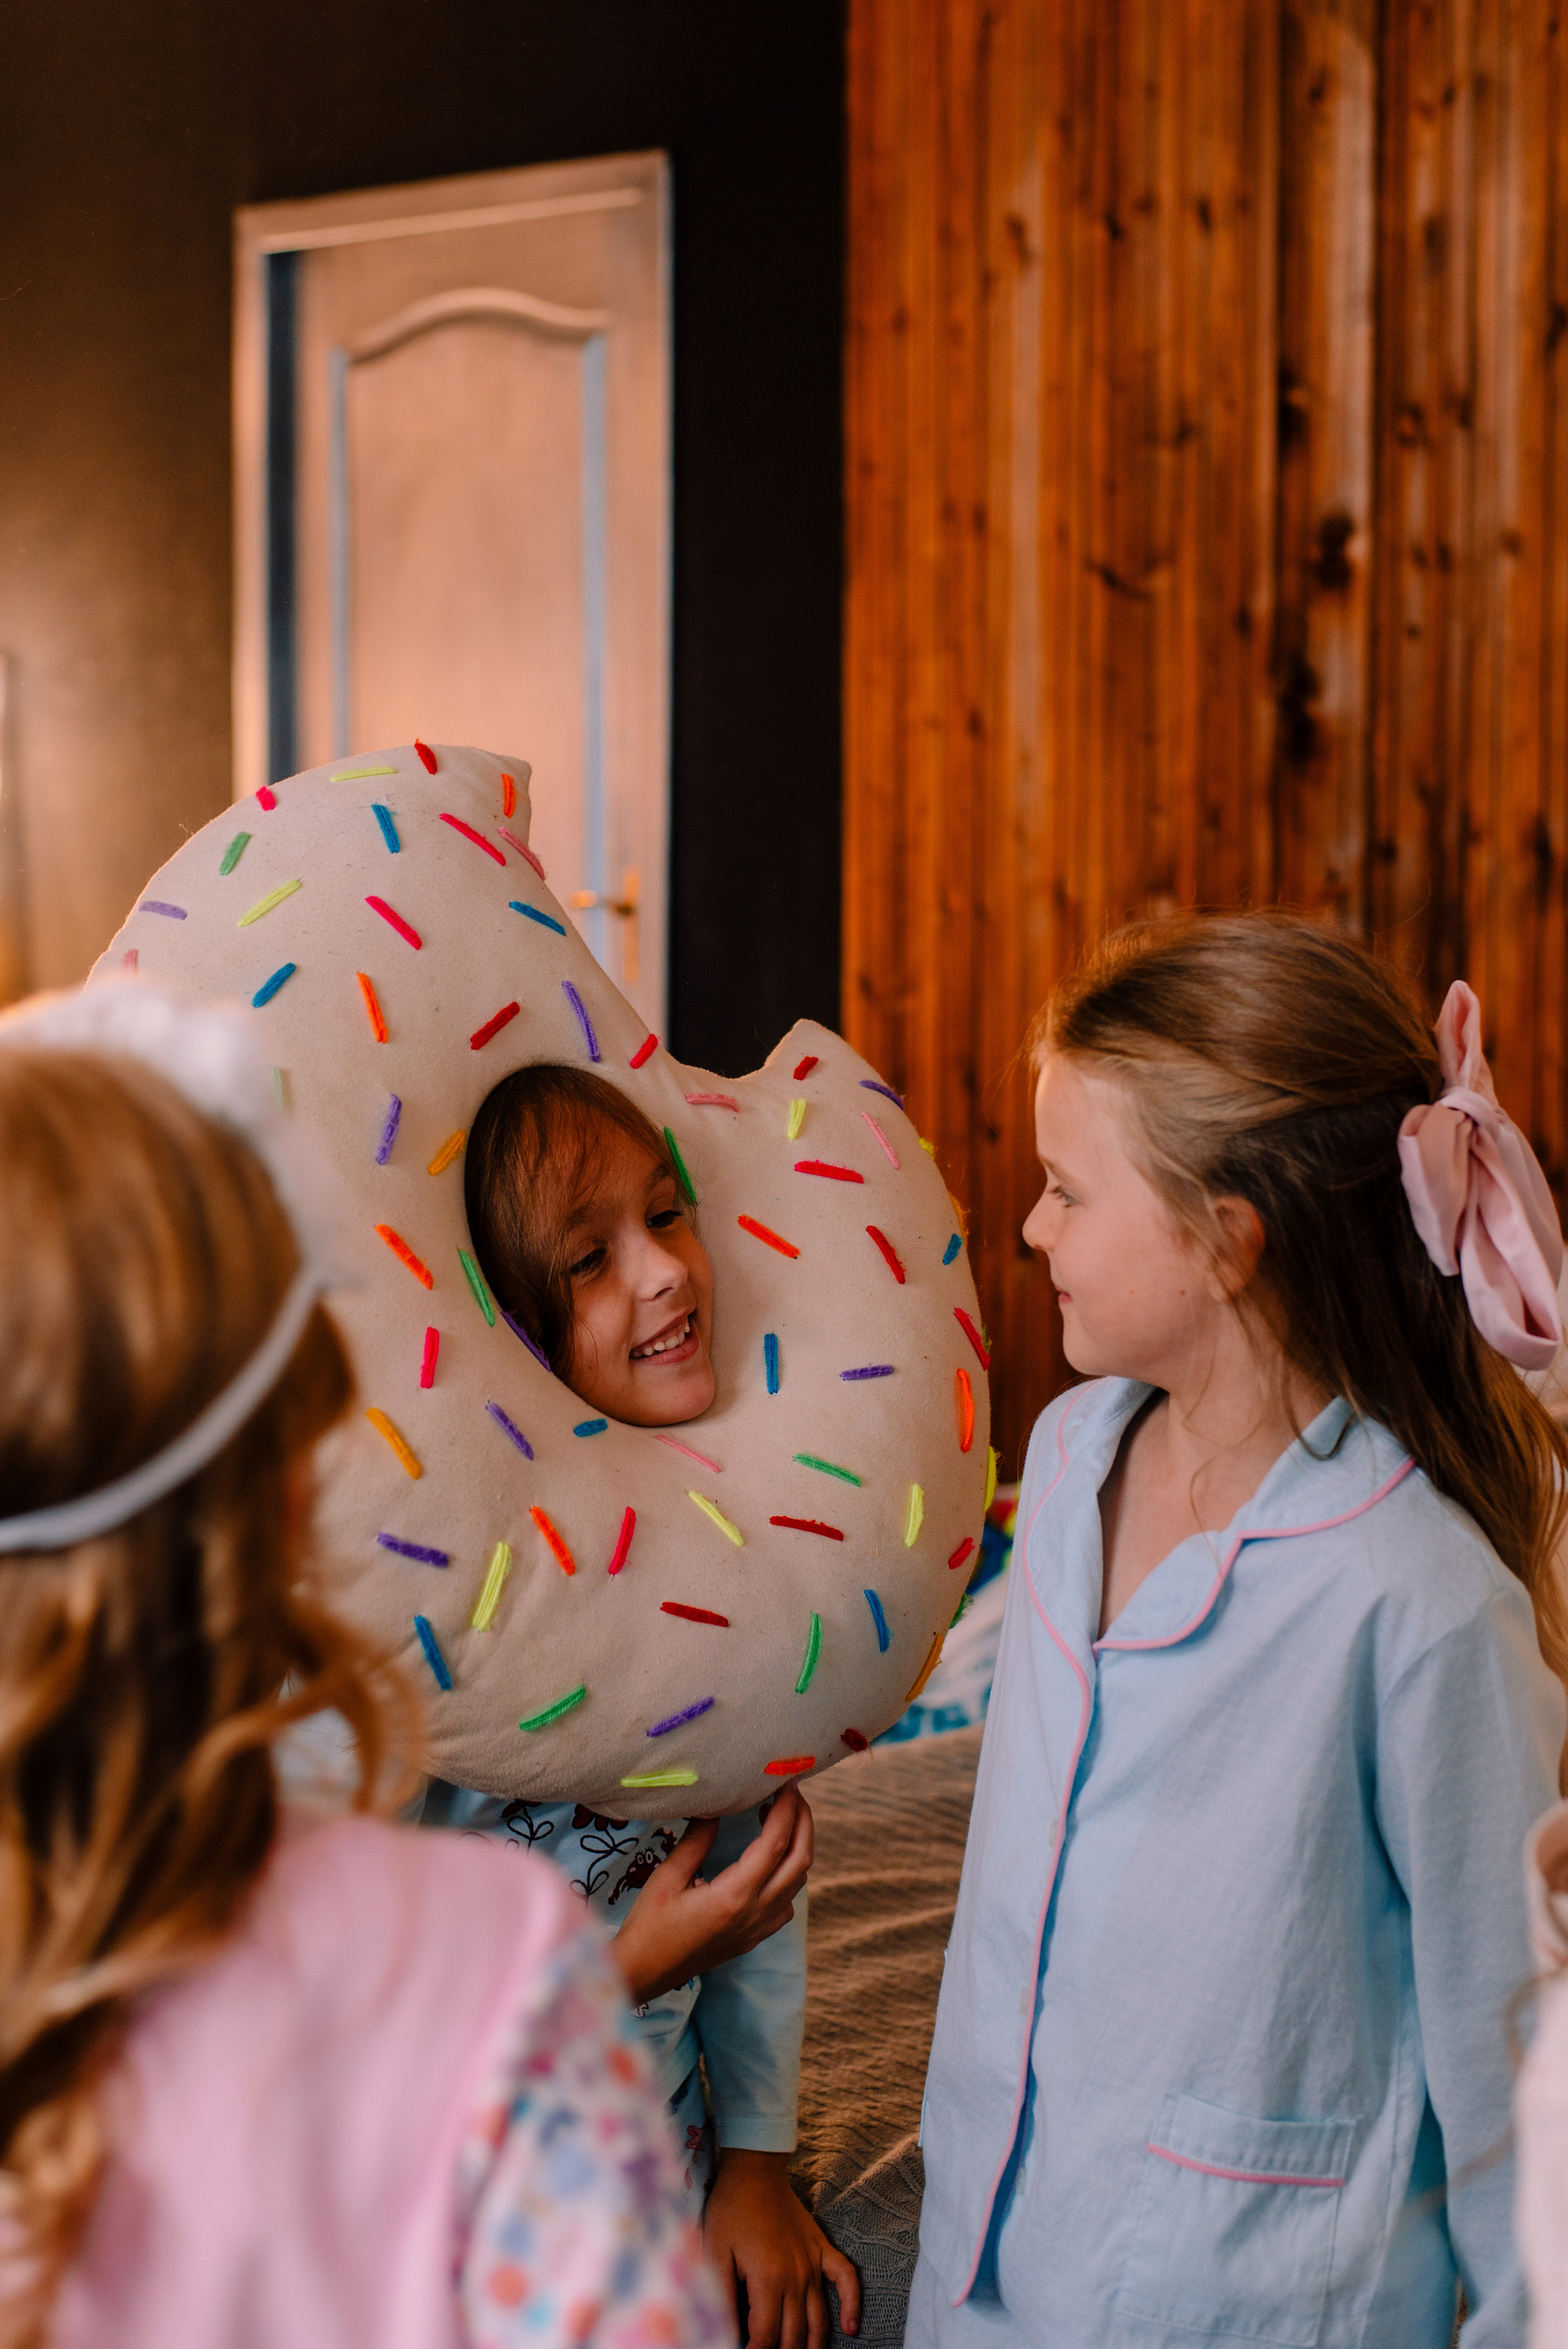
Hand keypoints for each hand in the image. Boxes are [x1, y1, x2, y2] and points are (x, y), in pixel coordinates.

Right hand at [610, 1788, 813, 2006]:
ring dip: (797, 1846)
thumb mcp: (667, 1878)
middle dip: (803, 1821)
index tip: (787, 1780)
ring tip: (776, 1818)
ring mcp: (758, 1929)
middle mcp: (754, 1914)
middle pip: (800, 1860)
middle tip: (791, 1793)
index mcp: (734, 1896)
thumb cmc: (649, 1926)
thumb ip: (697, 1841)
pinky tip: (768, 1861)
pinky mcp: (754, 1938)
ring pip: (797, 1882)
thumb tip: (717, 1807)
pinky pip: (786, 1903)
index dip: (786, 1808)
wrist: (643, 1975)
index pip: (775, 1843)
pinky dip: (788, 1875)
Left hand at [704, 2149, 860, 2348]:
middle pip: (794, 2335)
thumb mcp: (713, 2253)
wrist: (754, 2170)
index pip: (765, 2337)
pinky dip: (853, 2305)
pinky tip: (851, 2328)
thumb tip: (724, 2330)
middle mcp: (796, 2277)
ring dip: (811, 2346)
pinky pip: (846, 2279)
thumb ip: (721, 2296)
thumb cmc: (730, 2210)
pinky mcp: (823, 2249)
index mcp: (768, 2279)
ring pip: (819, 2320)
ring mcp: (813, 2264)